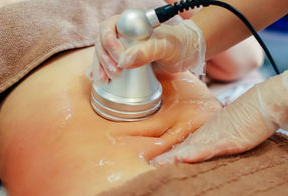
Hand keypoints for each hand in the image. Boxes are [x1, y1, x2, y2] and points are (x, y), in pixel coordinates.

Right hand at [88, 16, 205, 84]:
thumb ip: (148, 51)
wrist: (185, 54)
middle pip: (102, 42)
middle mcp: (124, 33)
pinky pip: (107, 63)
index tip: (119, 59)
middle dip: (104, 58)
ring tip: (106, 80)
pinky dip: (102, 72)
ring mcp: (122, 46)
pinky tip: (101, 80)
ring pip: (102, 53)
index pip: (110, 28)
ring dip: (101, 67)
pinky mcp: (123, 59)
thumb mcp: (166, 47)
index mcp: (132, 23)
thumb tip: (125, 60)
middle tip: (116, 73)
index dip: (110, 43)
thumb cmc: (178, 44)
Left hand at [151, 68, 287, 165]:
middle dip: (164, 160)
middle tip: (145, 168)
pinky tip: (182, 158)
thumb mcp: (229, 131)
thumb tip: (212, 148)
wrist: (263, 103)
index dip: (168, 156)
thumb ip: (218, 140)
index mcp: (204, 134)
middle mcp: (205, 136)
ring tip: (155, 166)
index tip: (153, 164)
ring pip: (189, 150)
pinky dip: (194, 154)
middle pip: (180, 150)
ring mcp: (214, 137)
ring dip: (173, 158)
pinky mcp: (226, 140)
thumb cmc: (249, 117)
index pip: (182, 147)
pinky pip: (207, 148)